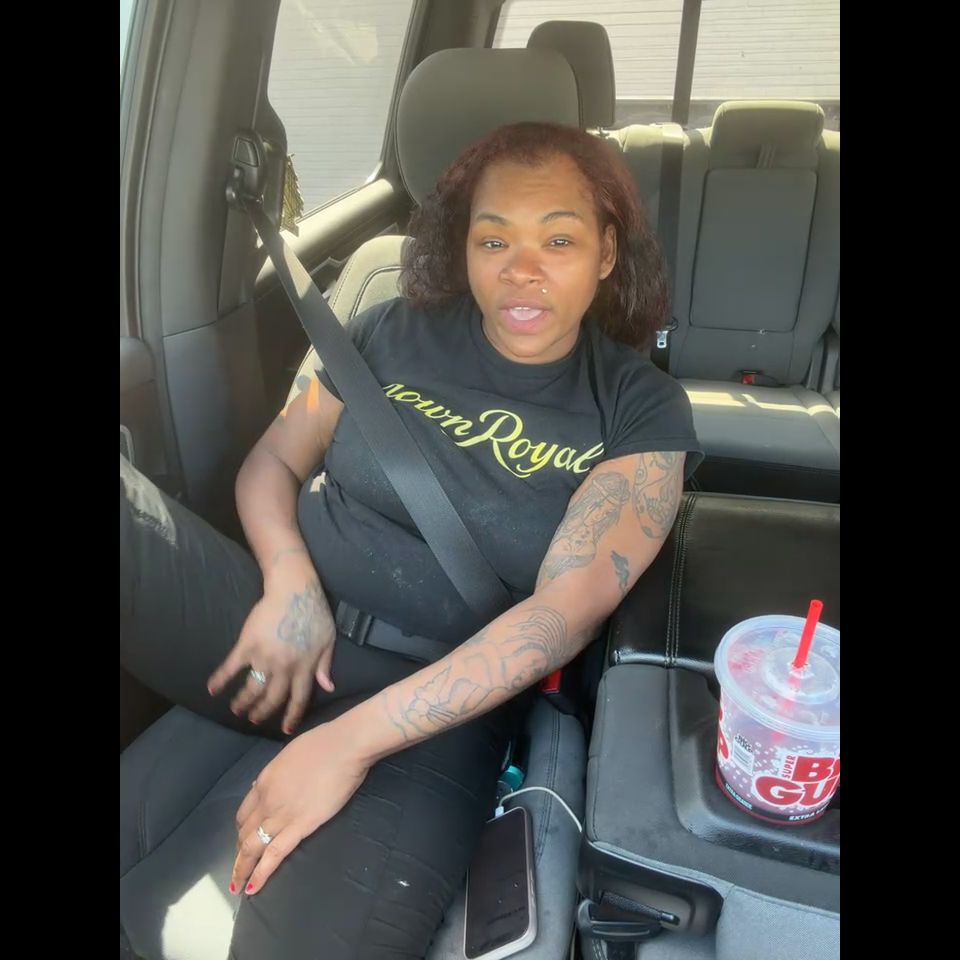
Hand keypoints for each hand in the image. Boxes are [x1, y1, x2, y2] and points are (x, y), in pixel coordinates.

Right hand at [208, 573, 335, 732]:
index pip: (298, 699)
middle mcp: (284, 668)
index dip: (292, 716)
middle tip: (253, 719)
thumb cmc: (314, 613)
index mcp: (304, 668)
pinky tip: (212, 689)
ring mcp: (264, 658)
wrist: (293, 590)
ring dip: (242, 702)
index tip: (285, 729)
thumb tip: (327, 687)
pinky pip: (231, 668)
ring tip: (236, 709)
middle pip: (272, 699)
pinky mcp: (247, 646)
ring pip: (252, 689)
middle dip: (262, 712)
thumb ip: (325, 665)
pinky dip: (220, 680)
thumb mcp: (328, 640)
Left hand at [230, 719, 369, 894]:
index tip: (245, 838)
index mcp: (264, 781)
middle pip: (244, 833)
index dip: (242, 829)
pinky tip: (252, 888)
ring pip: (253, 848)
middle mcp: (266, 801)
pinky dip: (260, 874)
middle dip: (240, 852)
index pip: (244, 813)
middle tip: (240, 867)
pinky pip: (274, 855)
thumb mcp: (289, 754)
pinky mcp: (301, 827)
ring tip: (237, 885)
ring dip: (243, 869)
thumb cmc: (323, 744)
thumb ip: (277, 773)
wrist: (343, 746)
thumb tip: (269, 783)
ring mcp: (281, 815)